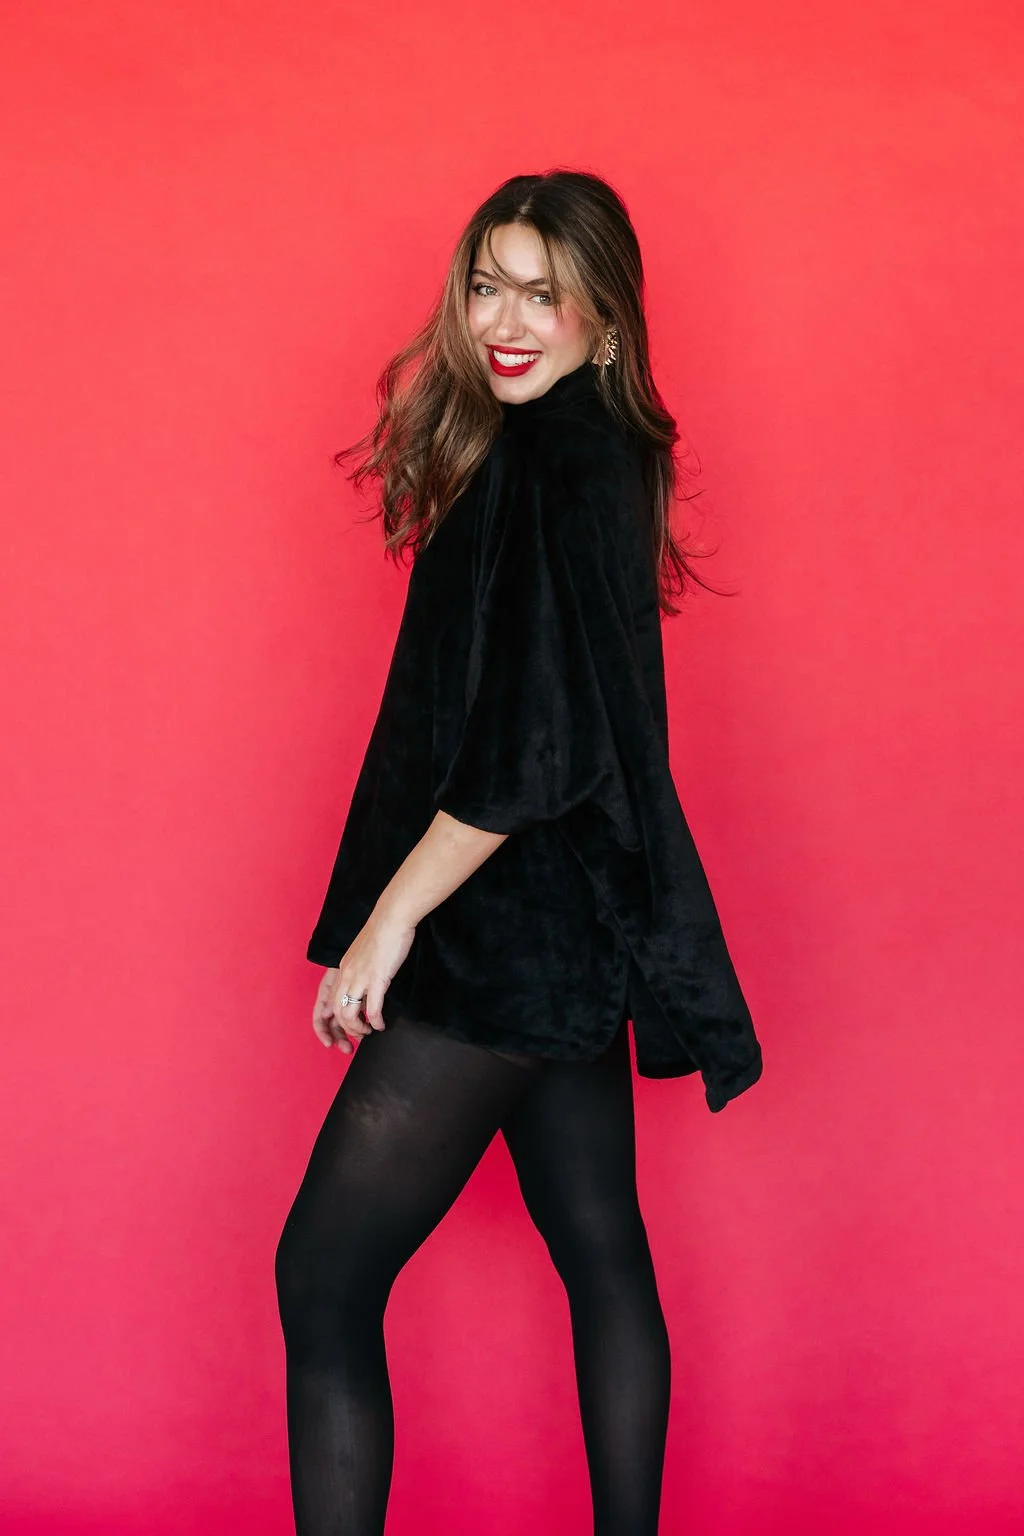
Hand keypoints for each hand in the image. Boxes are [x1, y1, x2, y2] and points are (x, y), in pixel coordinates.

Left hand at [311, 907, 416, 1051]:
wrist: (392, 918)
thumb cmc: (383, 932)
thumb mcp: (363, 952)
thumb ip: (359, 967)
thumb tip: (364, 981)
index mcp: (343, 969)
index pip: (331, 1001)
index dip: (336, 1019)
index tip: (347, 1026)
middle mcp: (347, 975)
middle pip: (337, 1012)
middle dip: (347, 1029)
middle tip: (360, 1034)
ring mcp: (360, 978)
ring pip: (349, 1015)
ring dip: (359, 1028)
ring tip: (369, 1030)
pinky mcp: (377, 979)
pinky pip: (372, 1009)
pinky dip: (376, 1022)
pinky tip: (381, 1025)